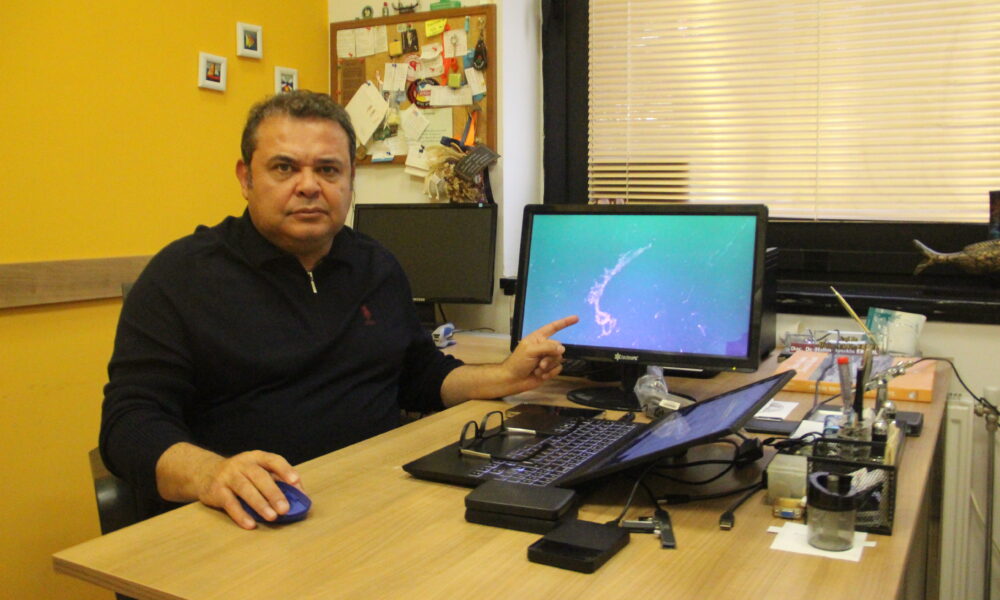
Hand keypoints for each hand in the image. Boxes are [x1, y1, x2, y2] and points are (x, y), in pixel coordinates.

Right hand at [157, 443, 301, 529]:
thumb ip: (277, 480)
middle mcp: (242, 464)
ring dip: (260, 504)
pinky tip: (250, 524)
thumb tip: (300, 496)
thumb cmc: (241, 474)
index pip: (273, 460)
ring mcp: (228, 476)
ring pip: (245, 489)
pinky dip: (240, 514)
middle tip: (285, 508)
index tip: (295, 481)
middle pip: (260, 477)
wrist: (204, 472)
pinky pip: (229, 503)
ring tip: (272, 517)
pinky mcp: (216, 490)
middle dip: (274, 493)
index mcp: (256, 457)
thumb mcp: (257, 470)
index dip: (285, 470)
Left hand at [501, 315, 578, 392]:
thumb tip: (562, 349)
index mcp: (538, 338)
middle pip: (558, 348)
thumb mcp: (531, 350)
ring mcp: (547, 358)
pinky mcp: (549, 370)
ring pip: (559, 360)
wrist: (513, 380)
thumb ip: (547, 347)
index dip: (565, 323)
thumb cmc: (518, 362)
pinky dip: (550, 373)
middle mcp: (544, 347)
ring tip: (538, 370)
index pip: (553, 327)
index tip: (576, 318)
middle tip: (540, 363)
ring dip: (548, 366)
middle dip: (550, 357)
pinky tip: (541, 376)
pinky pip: (558, 369)